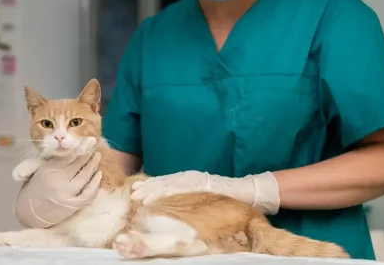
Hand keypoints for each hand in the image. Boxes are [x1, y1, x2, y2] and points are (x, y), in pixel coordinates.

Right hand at [14, 136, 101, 227]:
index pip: (68, 155)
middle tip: (95, 145)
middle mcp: (58, 180)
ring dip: (93, 165)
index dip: (80, 147)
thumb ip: (56, 161)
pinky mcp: (73, 205)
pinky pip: (88, 193)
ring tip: (97, 157)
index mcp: (49, 170)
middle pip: (78, 164)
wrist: (29, 212)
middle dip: (88, 153)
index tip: (89, 140)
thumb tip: (74, 149)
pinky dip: (95, 183)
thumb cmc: (35, 188)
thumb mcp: (41, 170)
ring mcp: (66, 194)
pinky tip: (98, 175)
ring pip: (85, 176)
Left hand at [131, 170, 279, 214]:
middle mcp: (192, 177)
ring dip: (155, 189)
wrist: (250, 192)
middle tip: (133, 194)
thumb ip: (190, 198)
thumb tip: (174, 206)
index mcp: (191, 180)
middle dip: (148, 188)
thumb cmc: (227, 197)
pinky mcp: (206, 182)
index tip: (136, 192)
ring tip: (141, 196)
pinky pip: (186, 186)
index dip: (150, 187)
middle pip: (165, 181)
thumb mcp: (204, 198)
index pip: (166, 183)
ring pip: (172, 183)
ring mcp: (199, 179)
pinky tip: (162, 192)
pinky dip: (172, 188)